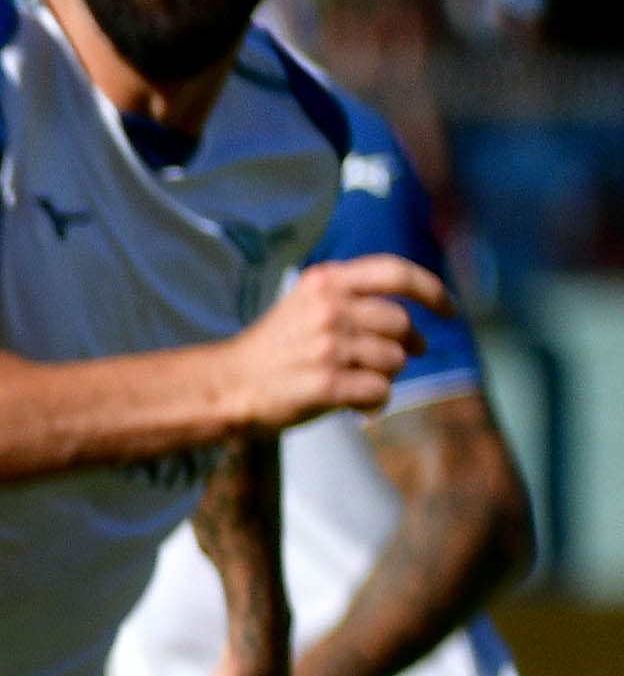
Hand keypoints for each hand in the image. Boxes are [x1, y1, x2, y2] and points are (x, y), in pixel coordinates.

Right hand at [218, 258, 446, 432]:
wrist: (226, 385)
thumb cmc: (275, 350)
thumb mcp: (307, 305)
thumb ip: (355, 301)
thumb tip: (419, 334)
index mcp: (325, 282)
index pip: (396, 273)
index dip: (432, 290)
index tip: (449, 309)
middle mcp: (328, 308)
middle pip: (401, 323)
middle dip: (403, 345)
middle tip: (387, 359)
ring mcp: (328, 346)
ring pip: (394, 360)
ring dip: (383, 375)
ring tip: (352, 380)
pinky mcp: (327, 383)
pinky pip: (380, 392)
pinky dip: (373, 402)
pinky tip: (352, 402)